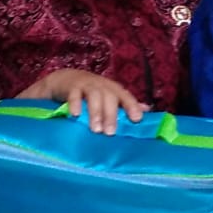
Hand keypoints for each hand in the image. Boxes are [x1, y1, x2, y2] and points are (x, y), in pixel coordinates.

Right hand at [18, 68, 145, 134]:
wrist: (65, 79)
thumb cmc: (92, 92)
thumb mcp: (109, 96)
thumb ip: (125, 104)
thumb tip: (147, 110)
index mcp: (113, 90)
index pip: (125, 96)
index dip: (132, 106)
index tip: (137, 119)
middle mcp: (102, 86)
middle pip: (110, 97)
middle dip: (111, 115)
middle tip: (110, 133)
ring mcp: (86, 85)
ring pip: (94, 96)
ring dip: (95, 112)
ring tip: (95, 129)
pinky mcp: (71, 87)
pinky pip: (73, 95)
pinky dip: (75, 104)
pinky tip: (75, 115)